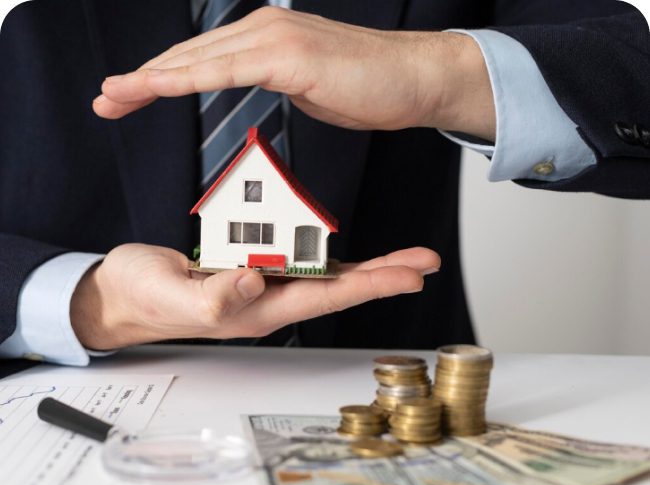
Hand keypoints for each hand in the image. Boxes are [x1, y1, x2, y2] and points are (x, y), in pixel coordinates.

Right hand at [70, 244, 439, 349]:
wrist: (121, 295)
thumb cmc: (142, 297)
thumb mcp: (171, 295)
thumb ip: (211, 296)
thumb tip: (254, 282)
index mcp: (255, 311)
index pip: (325, 297)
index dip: (371, 286)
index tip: (409, 275)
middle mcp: (267, 302)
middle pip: (338, 288)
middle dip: (384, 276)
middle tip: (425, 262)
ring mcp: (261, 288)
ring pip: (324, 276)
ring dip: (367, 267)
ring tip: (404, 257)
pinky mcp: (251, 272)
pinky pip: (299, 263)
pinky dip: (328, 255)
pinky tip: (350, 255)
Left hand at [94, 7, 494, 139]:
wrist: (414, 78)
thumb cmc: (368, 87)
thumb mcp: (309, 87)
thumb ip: (277, 83)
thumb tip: (259, 88)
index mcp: (265, 39)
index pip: (201, 61)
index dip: (160, 78)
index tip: (128, 95)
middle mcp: (263, 30)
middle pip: (188, 57)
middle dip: (141, 79)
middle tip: (105, 98)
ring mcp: (275, 38)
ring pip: (199, 60)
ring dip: (150, 79)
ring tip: (114, 95)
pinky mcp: (289, 55)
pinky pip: (227, 71)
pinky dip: (187, 79)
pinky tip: (156, 88)